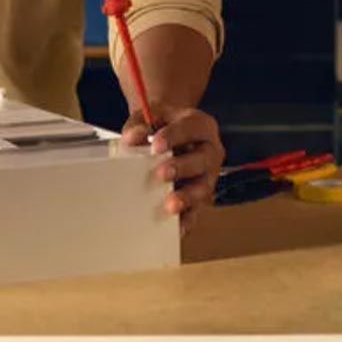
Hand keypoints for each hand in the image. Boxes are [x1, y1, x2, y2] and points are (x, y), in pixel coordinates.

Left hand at [123, 103, 223, 235]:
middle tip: (161, 173)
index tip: (155, 145)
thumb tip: (132, 138)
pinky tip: (176, 227)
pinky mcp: (200, 195)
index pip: (191, 128)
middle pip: (203, 159)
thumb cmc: (161, 123)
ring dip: (187, 196)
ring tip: (171, 204)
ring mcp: (208, 174)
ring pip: (204, 187)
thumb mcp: (150, 115)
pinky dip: (187, 219)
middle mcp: (209, 150)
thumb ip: (140, 124)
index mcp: (200, 125)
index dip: (174, 136)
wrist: (168, 129)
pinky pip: (197, 210)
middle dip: (182, 167)